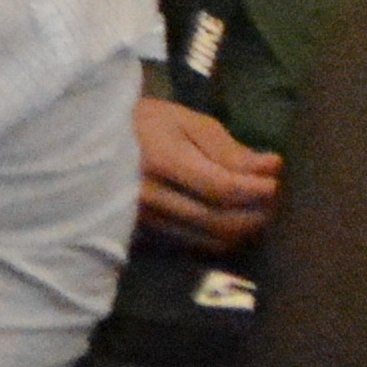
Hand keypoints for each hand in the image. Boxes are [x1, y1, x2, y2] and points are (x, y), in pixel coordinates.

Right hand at [134, 93, 283, 251]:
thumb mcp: (183, 121)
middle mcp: (150, 198)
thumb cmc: (140, 121)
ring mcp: (145, 221)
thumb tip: (272, 168)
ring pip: (210, 240)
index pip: (221, 189)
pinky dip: (222, 238)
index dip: (258, 191)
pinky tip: (233, 221)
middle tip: (279, 199)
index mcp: (160, 161)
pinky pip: (194, 245)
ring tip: (261, 210)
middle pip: (220, 221)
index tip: (282, 182)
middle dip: (258, 213)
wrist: (85, 138)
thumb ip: (227, 148)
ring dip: (244, 230)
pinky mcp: (144, 234)